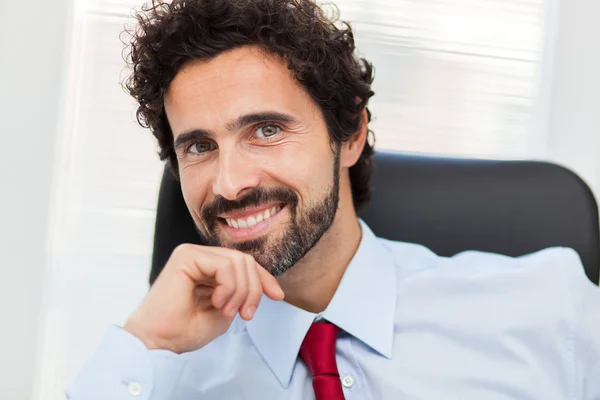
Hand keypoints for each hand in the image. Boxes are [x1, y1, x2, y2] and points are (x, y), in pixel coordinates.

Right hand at [123, 244, 283, 353]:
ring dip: (241, 292)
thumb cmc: (186, 329)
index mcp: (209, 268)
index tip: (277, 296)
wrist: (160, 341)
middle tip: (246, 314)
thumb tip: (268, 284)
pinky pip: (225, 266)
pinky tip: (216, 302)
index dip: (264, 279)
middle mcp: (201, 256)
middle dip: (254, 289)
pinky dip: (229, 287)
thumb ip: (242, 292)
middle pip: (246, 261)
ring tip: (227, 311)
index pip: (245, 264)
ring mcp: (193, 253)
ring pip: (239, 262)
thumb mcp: (227, 308)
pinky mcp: (186, 256)